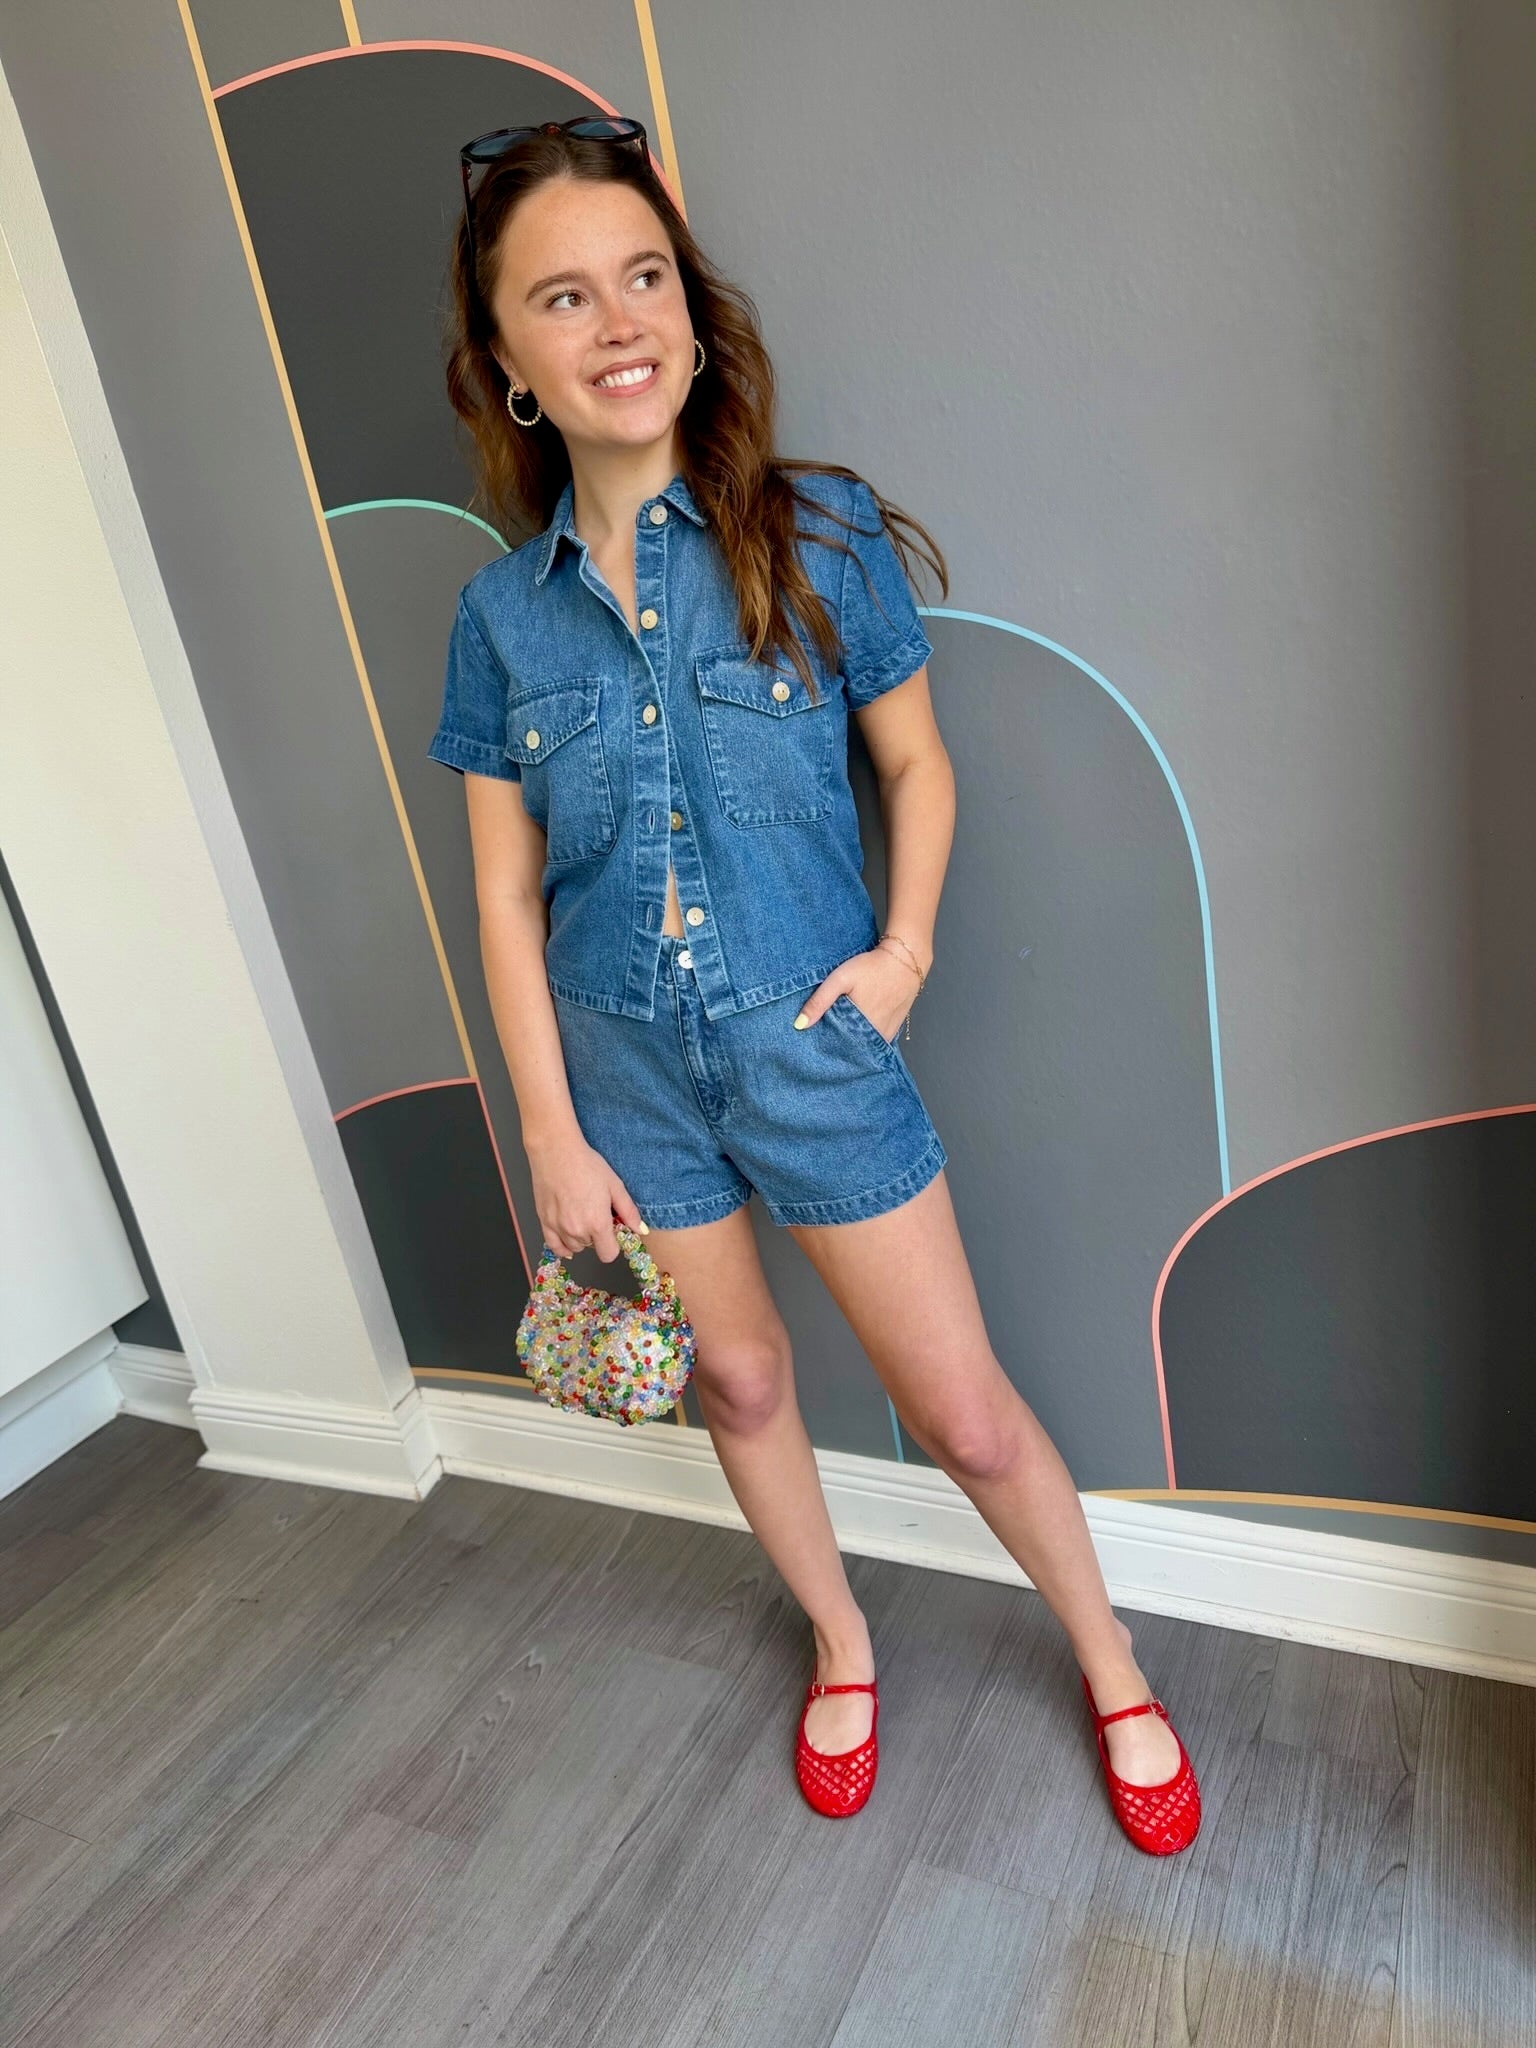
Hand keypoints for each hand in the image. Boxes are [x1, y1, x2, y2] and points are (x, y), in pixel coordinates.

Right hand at [525, 1130, 648, 1260]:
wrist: (556, 1152)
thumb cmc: (586, 1165)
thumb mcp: (615, 1186)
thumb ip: (629, 1212)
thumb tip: (641, 1230)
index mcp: (597, 1224)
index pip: (609, 1254)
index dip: (613, 1244)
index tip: (612, 1230)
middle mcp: (577, 1231)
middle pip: (592, 1248)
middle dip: (597, 1235)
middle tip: (595, 1212)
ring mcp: (558, 1228)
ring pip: (575, 1247)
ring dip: (581, 1237)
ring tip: (581, 1214)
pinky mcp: (544, 1222)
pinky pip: (555, 1247)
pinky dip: (563, 1246)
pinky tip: (568, 1236)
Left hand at [791, 943, 920, 1042]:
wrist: (905, 960)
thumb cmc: (872, 967)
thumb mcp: (840, 979)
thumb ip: (819, 1001)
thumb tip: (800, 1025)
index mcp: (859, 1026)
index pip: (835, 1048)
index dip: (822, 1046)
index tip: (811, 1044)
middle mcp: (874, 1034)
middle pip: (849, 1050)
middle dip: (836, 1047)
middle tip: (822, 1040)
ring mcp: (886, 1034)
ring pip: (863, 1047)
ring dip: (851, 1044)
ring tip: (837, 1036)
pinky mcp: (893, 1029)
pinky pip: (875, 1042)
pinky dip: (865, 1040)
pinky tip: (856, 1032)